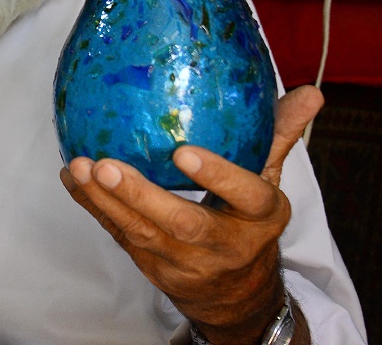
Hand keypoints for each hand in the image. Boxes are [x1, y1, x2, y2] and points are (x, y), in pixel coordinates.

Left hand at [59, 86, 322, 343]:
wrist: (235, 289)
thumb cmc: (247, 220)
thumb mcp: (267, 181)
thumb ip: (278, 137)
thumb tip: (307, 92)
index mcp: (259, 217)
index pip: (246, 196)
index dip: (218, 176)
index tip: (185, 152)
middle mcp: (223, 244)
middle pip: (182, 223)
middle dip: (141, 196)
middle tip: (107, 166)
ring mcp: (183, 259)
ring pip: (142, 232)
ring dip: (105, 201)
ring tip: (82, 167)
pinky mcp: (151, 262)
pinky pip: (118, 234)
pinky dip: (92, 207)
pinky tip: (73, 177)